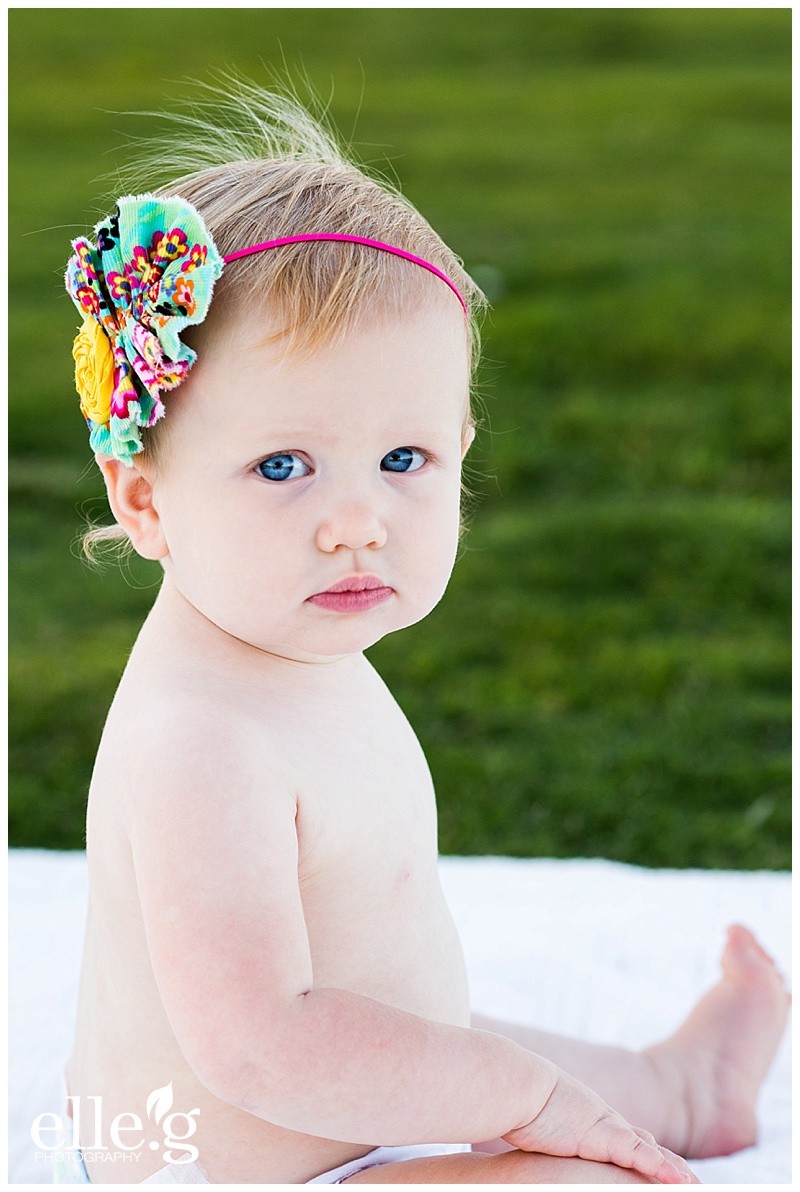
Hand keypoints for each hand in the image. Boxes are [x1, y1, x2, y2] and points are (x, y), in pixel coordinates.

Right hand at [502, 1067, 698, 1183]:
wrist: (517, 1086)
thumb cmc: (518, 1103)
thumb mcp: (537, 1125)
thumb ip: (546, 1132)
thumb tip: (532, 1135)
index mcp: (590, 1121)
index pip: (625, 1139)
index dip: (645, 1153)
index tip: (664, 1167)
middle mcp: (604, 1122)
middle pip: (645, 1144)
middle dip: (668, 1163)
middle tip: (690, 1180)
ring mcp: (608, 1127)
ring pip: (650, 1153)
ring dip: (674, 1171)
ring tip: (693, 1185)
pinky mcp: (607, 1135)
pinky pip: (641, 1155)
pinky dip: (660, 1169)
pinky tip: (680, 1181)